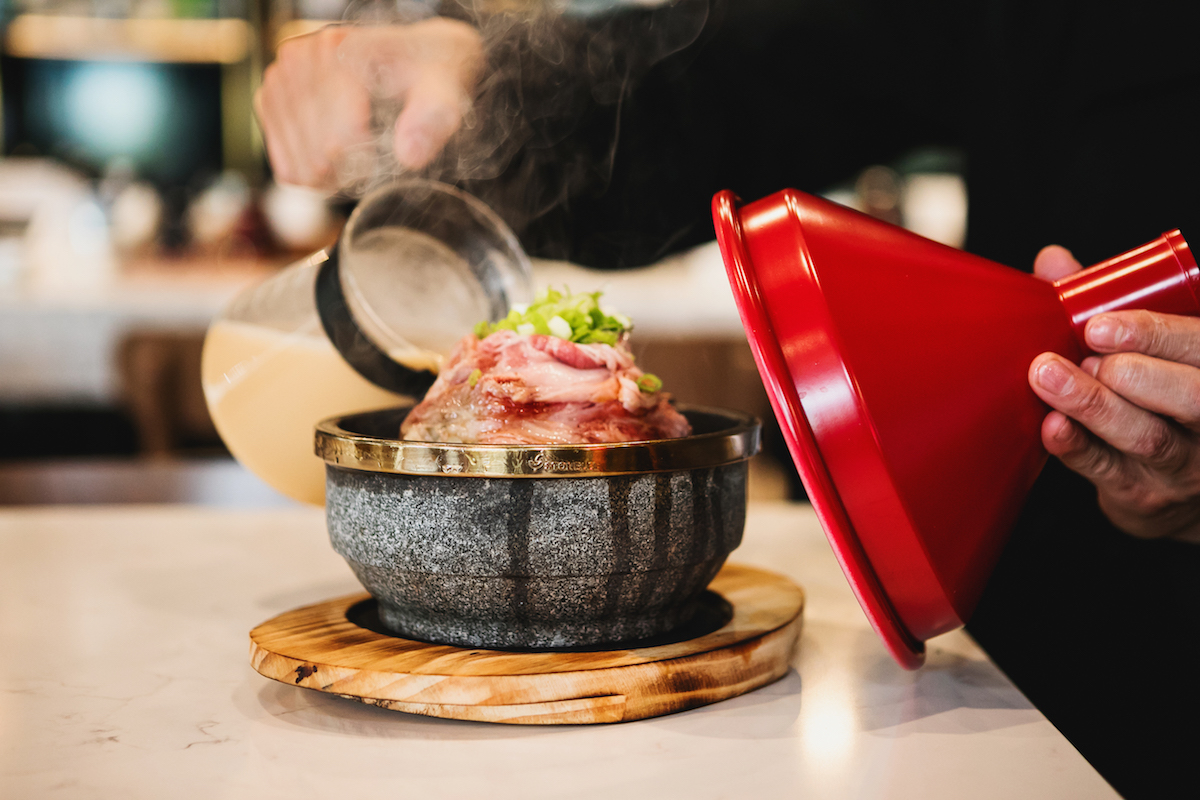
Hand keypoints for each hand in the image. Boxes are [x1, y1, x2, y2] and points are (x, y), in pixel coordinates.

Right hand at [254, 19, 483, 189]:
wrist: (413, 59)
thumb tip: (409, 156)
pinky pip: (286, 167)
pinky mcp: (269, 103)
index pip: (340, 138)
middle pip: (318, 155)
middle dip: (354, 169)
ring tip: (363, 157)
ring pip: (301, 166)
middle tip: (380, 155)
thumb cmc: (429, 75)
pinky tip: (339, 162)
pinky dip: (315, 178)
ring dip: (336, 177)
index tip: (395, 150)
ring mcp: (278, 80)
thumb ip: (434, 119)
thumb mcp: (446, 92)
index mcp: (337, 49)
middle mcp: (299, 58)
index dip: (372, 160)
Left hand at [1028, 245, 1199, 542]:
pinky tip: (1051, 426)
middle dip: (1134, 372)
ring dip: (1093, 405)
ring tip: (1049, 377)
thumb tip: (1053, 261)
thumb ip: (1104, 305)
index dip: (1156, 335)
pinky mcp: (1142, 496)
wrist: (1177, 485)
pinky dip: (1076, 447)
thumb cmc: (1157, 396)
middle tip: (1082, 354)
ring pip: (1147, 438)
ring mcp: (1182, 466)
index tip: (1101, 325)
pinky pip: (1107, 472)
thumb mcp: (1148, 348)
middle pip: (1190, 398)